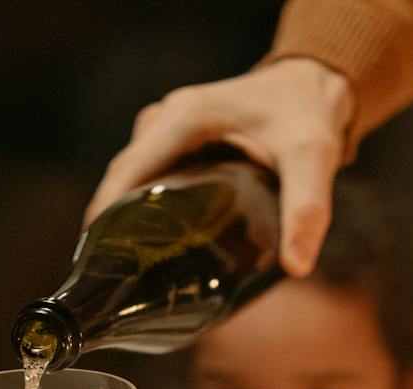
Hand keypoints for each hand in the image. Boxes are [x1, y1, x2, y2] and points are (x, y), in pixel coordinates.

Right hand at [85, 57, 355, 277]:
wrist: (316, 85)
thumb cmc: (310, 115)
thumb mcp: (312, 158)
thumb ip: (306, 210)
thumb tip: (296, 267)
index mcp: (183, 117)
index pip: (127, 171)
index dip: (105, 215)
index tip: (95, 260)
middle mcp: (167, 119)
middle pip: (125, 178)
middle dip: (114, 224)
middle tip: (116, 278)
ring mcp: (170, 130)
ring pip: (138, 180)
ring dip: (130, 217)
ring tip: (132, 269)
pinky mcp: (181, 143)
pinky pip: (154, 177)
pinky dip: (151, 207)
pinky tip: (158, 244)